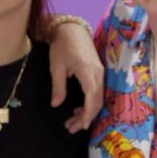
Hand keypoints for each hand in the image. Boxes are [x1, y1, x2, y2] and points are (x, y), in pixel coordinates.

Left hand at [46, 18, 104, 133]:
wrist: (72, 29)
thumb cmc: (61, 46)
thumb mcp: (56, 67)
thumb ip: (58, 87)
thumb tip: (56, 105)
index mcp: (87, 71)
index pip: (92, 97)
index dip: (88, 114)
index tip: (81, 126)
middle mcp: (98, 73)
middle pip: (97, 100)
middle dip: (86, 117)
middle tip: (71, 128)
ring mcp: (100, 72)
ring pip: (98, 97)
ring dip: (87, 111)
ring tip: (72, 122)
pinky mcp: (99, 72)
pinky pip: (98, 91)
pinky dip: (90, 103)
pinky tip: (78, 109)